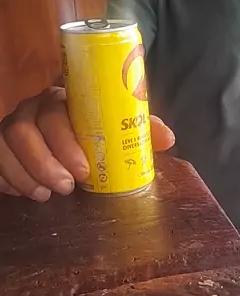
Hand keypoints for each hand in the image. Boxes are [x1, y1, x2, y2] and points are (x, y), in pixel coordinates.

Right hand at [0, 88, 174, 201]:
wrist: (71, 140)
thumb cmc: (97, 133)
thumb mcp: (119, 130)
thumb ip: (140, 131)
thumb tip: (167, 138)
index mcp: (61, 100)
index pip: (54, 113)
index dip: (64, 142)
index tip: (84, 171)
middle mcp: (32, 111)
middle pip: (22, 130)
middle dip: (44, 163)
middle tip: (67, 187)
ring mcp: (11, 129)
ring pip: (4, 146)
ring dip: (25, 174)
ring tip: (47, 195)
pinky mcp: (1, 150)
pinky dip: (9, 181)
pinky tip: (28, 193)